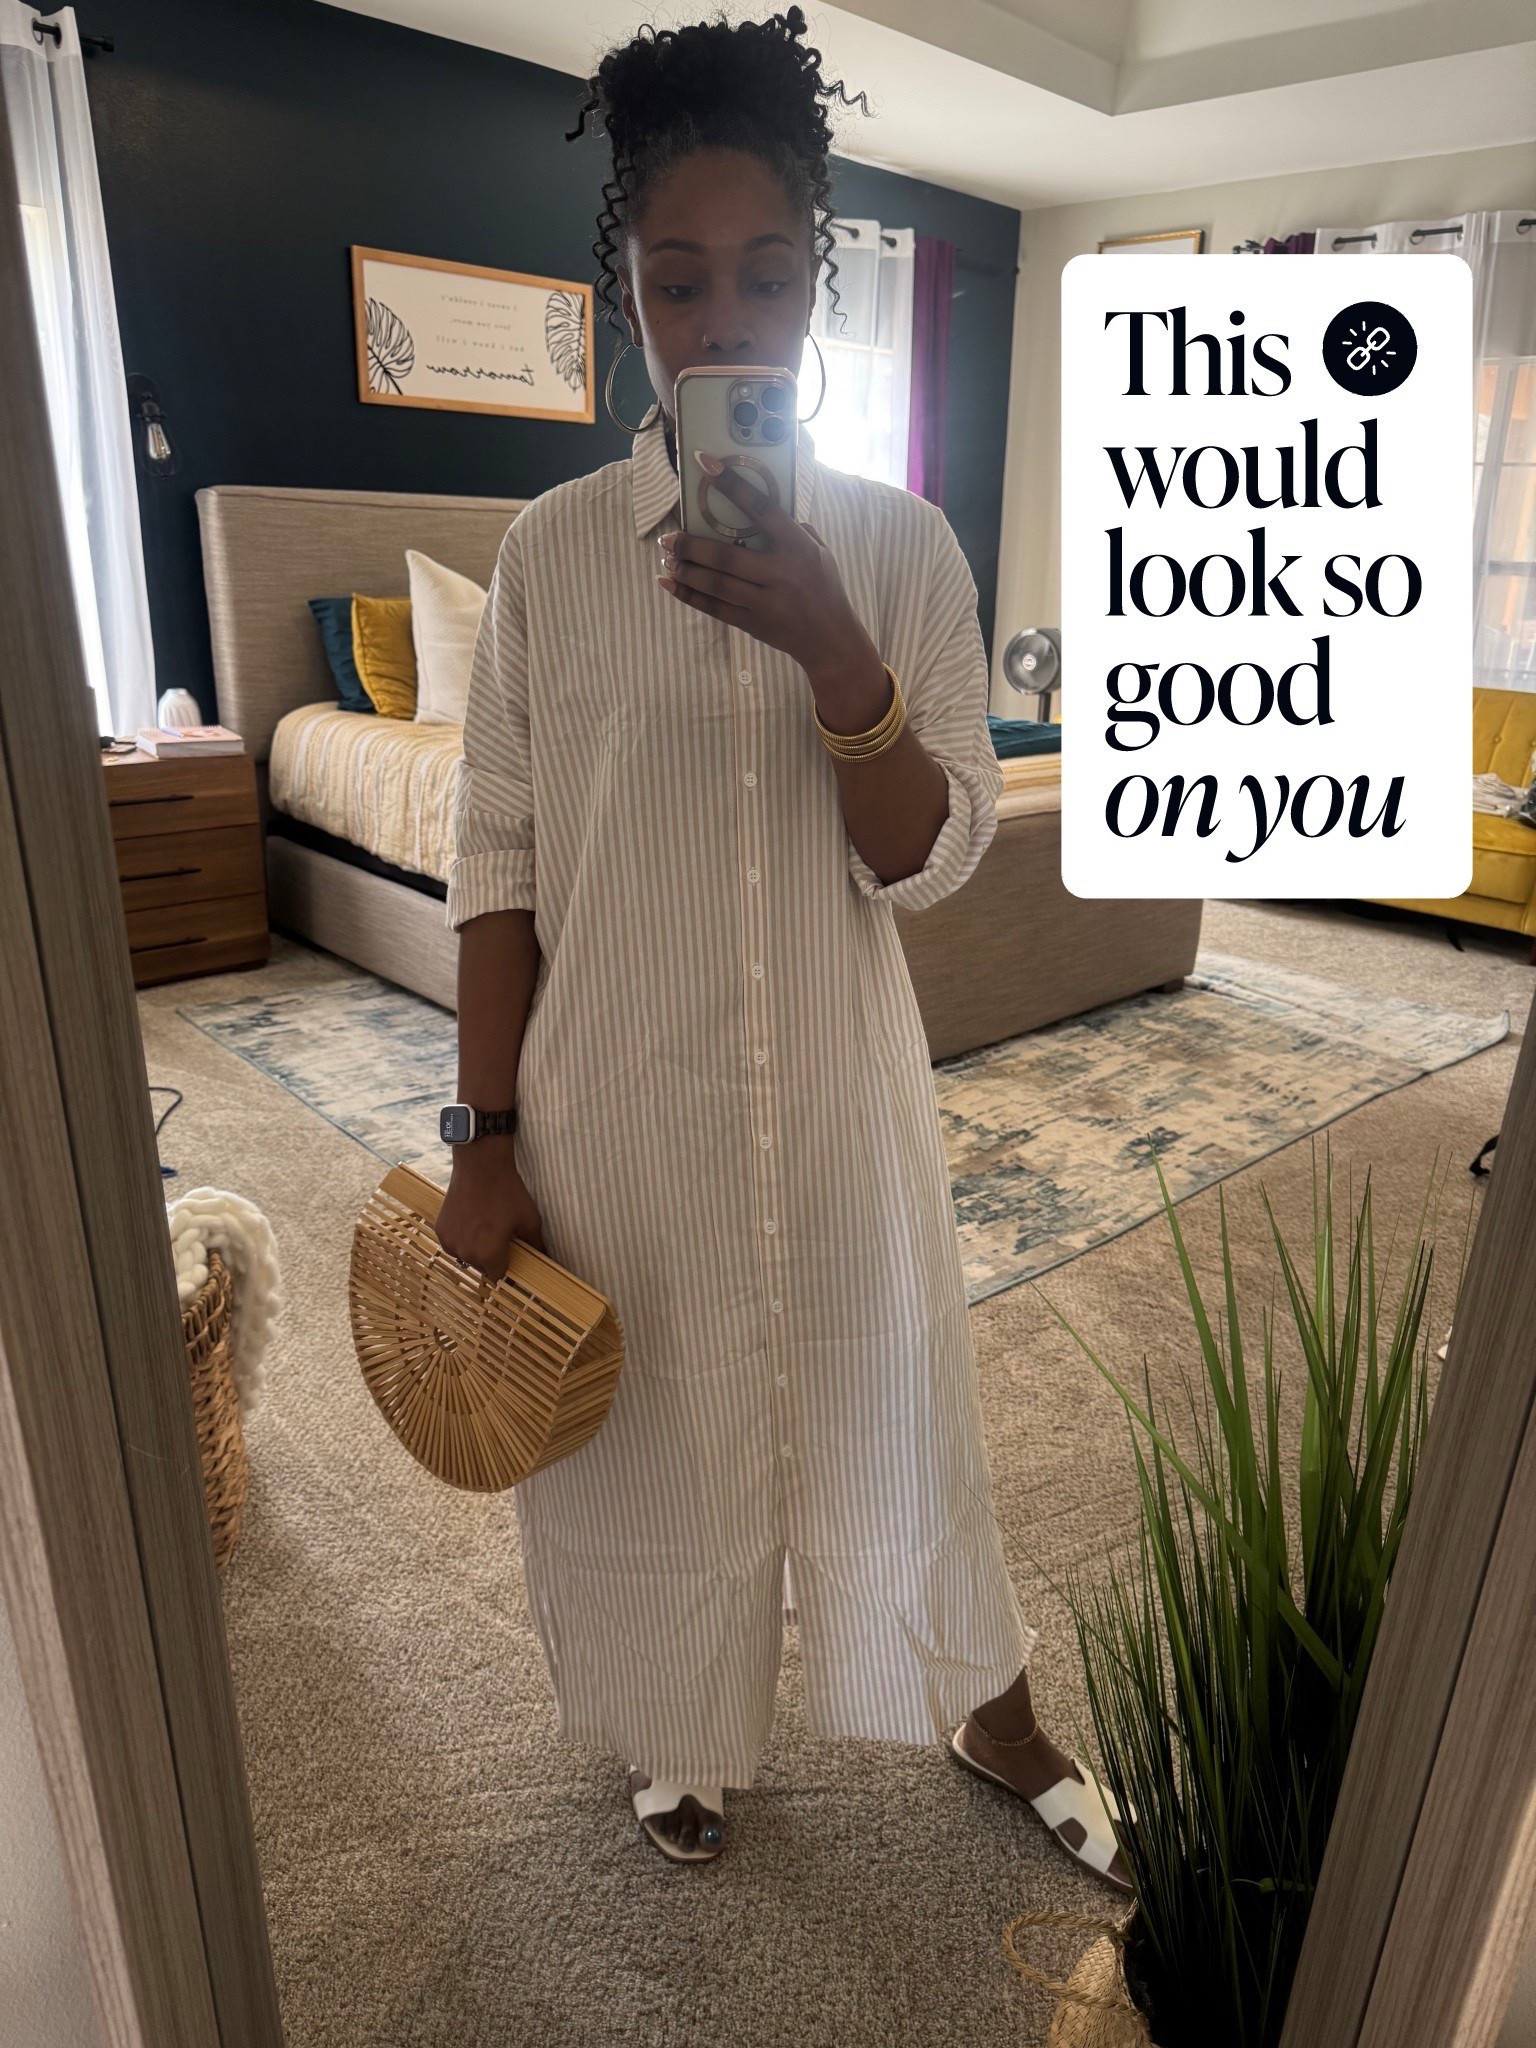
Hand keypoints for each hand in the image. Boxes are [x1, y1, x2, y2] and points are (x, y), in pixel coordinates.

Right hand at [436, 1137, 546, 1282]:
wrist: (481, 1166)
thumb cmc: (507, 1193)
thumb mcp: (530, 1219)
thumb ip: (537, 1244)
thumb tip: (546, 1258)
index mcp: (488, 1255)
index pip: (498, 1275)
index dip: (506, 1265)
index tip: (511, 1254)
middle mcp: (466, 1253)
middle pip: (481, 1266)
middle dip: (490, 1256)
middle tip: (499, 1235)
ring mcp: (450, 1241)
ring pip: (465, 1255)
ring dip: (474, 1248)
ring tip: (484, 1226)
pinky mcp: (440, 1229)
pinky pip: (453, 1242)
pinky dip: (461, 1237)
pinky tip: (471, 1220)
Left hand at [657, 452, 879, 691]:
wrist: (830, 639)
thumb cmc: (824, 588)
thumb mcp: (820, 552)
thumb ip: (794, 529)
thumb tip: (760, 509)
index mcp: (797, 547)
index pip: (761, 509)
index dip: (732, 484)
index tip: (706, 464)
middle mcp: (779, 574)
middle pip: (726, 556)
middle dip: (691, 545)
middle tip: (669, 537)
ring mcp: (765, 602)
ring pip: (715, 584)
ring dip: (686, 570)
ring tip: (667, 558)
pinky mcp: (752, 624)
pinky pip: (714, 609)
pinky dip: (688, 596)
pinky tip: (668, 584)